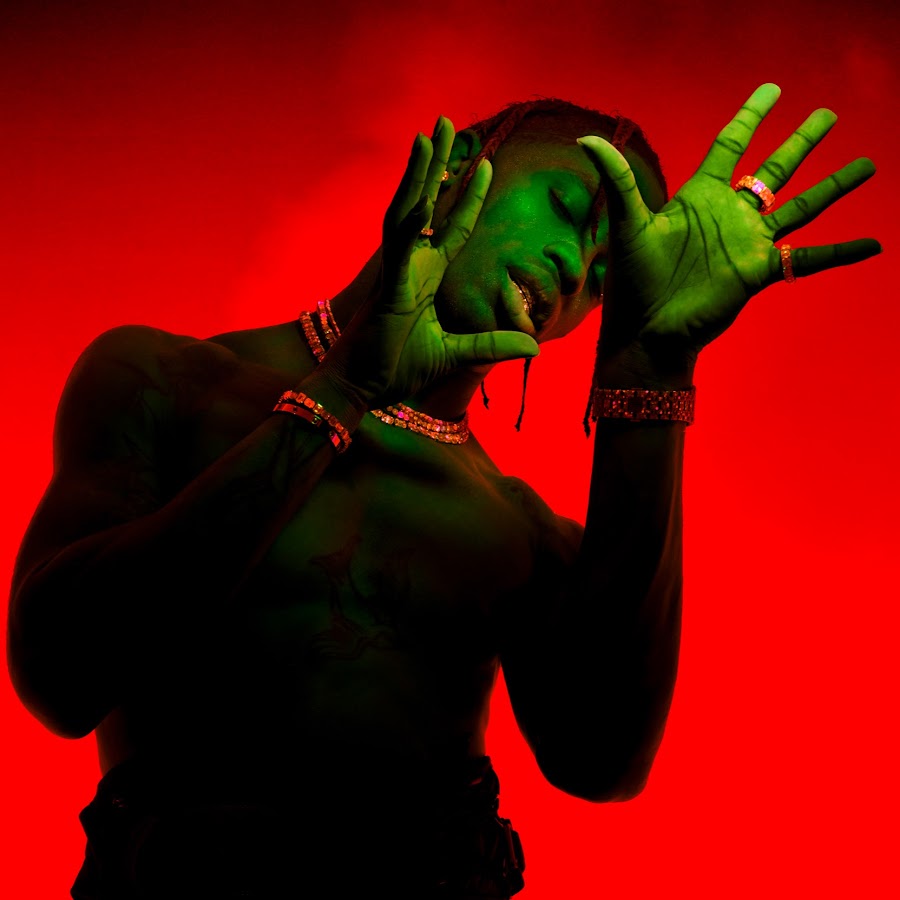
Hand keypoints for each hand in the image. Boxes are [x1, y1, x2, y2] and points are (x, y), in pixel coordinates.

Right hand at [321, 117, 537, 409]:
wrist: (361, 390)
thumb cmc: (396, 370)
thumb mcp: (456, 354)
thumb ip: (492, 345)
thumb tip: (534, 346)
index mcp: (425, 276)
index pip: (452, 227)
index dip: (468, 197)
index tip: (486, 165)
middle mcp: (410, 265)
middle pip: (426, 204)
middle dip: (438, 164)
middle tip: (445, 123)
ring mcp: (396, 272)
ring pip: (407, 210)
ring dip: (418, 173)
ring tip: (427, 134)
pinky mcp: (388, 287)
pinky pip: (397, 245)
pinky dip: (407, 217)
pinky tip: (418, 192)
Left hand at [577, 84, 880, 369]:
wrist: (646, 332)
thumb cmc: (632, 282)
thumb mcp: (628, 225)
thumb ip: (619, 181)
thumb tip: (587, 139)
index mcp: (699, 197)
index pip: (730, 145)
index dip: (750, 117)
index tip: (772, 90)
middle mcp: (729, 216)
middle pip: (774, 168)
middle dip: (800, 142)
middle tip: (827, 114)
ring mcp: (748, 243)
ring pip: (801, 206)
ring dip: (833, 187)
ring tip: (866, 165)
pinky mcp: (759, 273)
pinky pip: (808, 260)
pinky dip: (840, 253)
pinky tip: (874, 244)